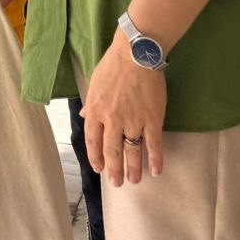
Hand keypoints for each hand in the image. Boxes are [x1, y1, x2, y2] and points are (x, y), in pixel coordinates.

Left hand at [83, 30, 167, 185]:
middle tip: (117, 183)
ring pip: (132, 151)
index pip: (93, 140)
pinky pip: (153, 144)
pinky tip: (156, 170)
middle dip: (114, 169)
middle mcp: (112, 121)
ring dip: (133, 168)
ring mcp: (133, 121)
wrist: (136, 56)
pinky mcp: (152, 119)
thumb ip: (91, 103)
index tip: (99, 168)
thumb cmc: (113, 66)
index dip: (96, 156)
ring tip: (134, 181)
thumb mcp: (94, 83)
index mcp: (95, 111)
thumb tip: (84, 114)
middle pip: (112, 150)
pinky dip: (155, 159)